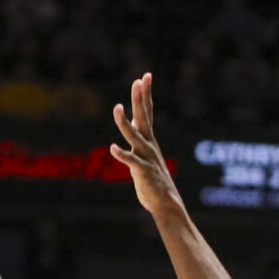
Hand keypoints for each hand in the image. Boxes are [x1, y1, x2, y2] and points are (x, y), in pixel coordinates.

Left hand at [109, 72, 182, 216]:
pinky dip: (122, 154)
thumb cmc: (154, 180)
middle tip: (138, 80)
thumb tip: (132, 122)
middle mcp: (148, 145)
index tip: (145, 76)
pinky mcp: (142, 172)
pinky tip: (112, 148)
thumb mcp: (145, 154)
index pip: (148, 112)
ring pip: (134, 136)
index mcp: (149, 140)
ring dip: (124, 122)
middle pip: (144, 117)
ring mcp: (146, 157)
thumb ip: (138, 137)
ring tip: (117, 107)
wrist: (165, 203)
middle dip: (140, 99)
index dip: (146, 94)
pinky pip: (131, 161)